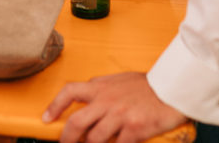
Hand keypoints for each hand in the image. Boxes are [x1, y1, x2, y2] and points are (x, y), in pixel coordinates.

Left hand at [43, 72, 189, 142]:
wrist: (172, 89)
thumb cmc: (147, 86)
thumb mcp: (119, 80)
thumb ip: (102, 89)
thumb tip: (87, 95)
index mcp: (101, 87)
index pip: (69, 92)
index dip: (54, 106)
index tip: (46, 119)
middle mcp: (107, 101)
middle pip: (76, 122)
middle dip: (66, 139)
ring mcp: (120, 116)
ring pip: (94, 139)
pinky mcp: (134, 129)